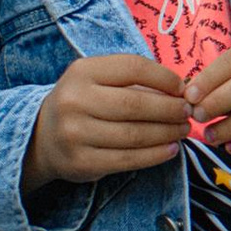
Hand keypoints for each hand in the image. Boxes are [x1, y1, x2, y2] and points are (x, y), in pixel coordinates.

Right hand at [26, 55, 190, 191]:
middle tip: (188, 113)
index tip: (183, 88)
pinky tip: (170, 150)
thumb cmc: (83, 103)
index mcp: (82, 72)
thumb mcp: (98, 80)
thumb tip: (181, 91)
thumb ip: (133, 81)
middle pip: (135, 104)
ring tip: (182, 131)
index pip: (132, 68)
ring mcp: (75, 134)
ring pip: (134, 135)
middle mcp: (75, 100)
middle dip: (170, 109)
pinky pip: (128, 160)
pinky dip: (155, 155)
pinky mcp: (81, 162)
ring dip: (167, 133)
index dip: (164, 78)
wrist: (42, 138)